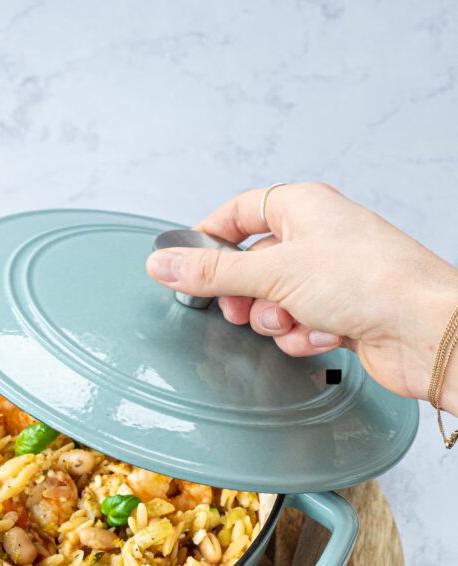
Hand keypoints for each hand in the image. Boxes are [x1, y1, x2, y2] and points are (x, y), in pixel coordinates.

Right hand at [146, 182, 457, 413]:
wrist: (422, 329)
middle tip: (246, 307)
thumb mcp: (273, 271)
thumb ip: (211, 272)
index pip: (237, 213)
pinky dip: (303, 336)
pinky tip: (328, 334)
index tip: (186, 266)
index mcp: (302, 207)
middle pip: (250, 266)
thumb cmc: (371, 282)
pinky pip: (296, 327)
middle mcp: (316, 238)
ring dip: (278, 321)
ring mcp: (328, 278)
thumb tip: (163, 264)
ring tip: (300, 319)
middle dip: (246, 296)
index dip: (208, 239)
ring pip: (271, 303)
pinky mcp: (338, 315)